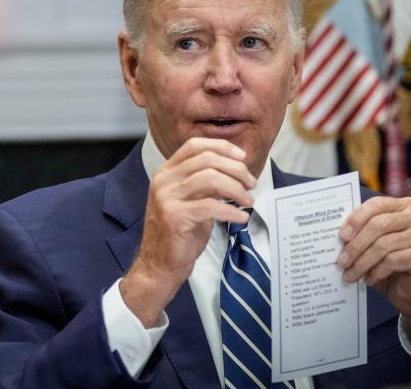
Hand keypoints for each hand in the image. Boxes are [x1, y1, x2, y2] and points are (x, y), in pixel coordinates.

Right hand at [120, 137, 255, 326]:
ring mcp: (167, 198)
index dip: (222, 147)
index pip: (195, 145)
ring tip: (248, 201)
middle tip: (251, 183)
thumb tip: (236, 170)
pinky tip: (241, 217)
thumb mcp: (191, 200)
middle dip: (236, 169)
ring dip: (236, 189)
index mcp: (166, 172)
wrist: (159, 264)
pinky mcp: (175, 217)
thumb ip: (206, 183)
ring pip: (210, 178)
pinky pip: (211, 206)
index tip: (242, 158)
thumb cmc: (179, 233)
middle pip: (207, 159)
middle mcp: (163, 181)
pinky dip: (231, 211)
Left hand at [337, 197, 410, 345]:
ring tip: (350, 274)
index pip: (376, 205)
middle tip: (341, 261)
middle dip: (355, 245)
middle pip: (378, 225)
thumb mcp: (374, 243)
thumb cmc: (390, 263)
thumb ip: (362, 231)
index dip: (356, 219)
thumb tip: (338, 233)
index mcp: (404, 205)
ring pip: (383, 245)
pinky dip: (376, 271)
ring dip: (362, 262)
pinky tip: (368, 279)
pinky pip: (393, 260)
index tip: (341, 236)